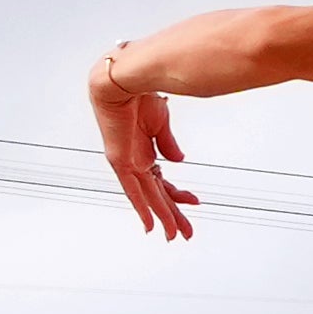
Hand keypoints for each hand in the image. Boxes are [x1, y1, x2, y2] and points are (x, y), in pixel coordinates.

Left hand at [89, 46, 194, 242]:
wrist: (124, 79)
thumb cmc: (139, 93)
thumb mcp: (162, 122)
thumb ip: (169, 145)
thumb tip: (179, 161)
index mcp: (145, 151)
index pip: (162, 181)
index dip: (176, 195)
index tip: (191, 203)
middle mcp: (136, 161)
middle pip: (157, 195)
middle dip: (172, 214)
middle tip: (184, 232)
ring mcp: (128, 163)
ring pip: (149, 197)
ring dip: (163, 217)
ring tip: (175, 234)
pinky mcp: (121, 161)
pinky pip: (133, 190)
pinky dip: (142, 208)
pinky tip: (150, 224)